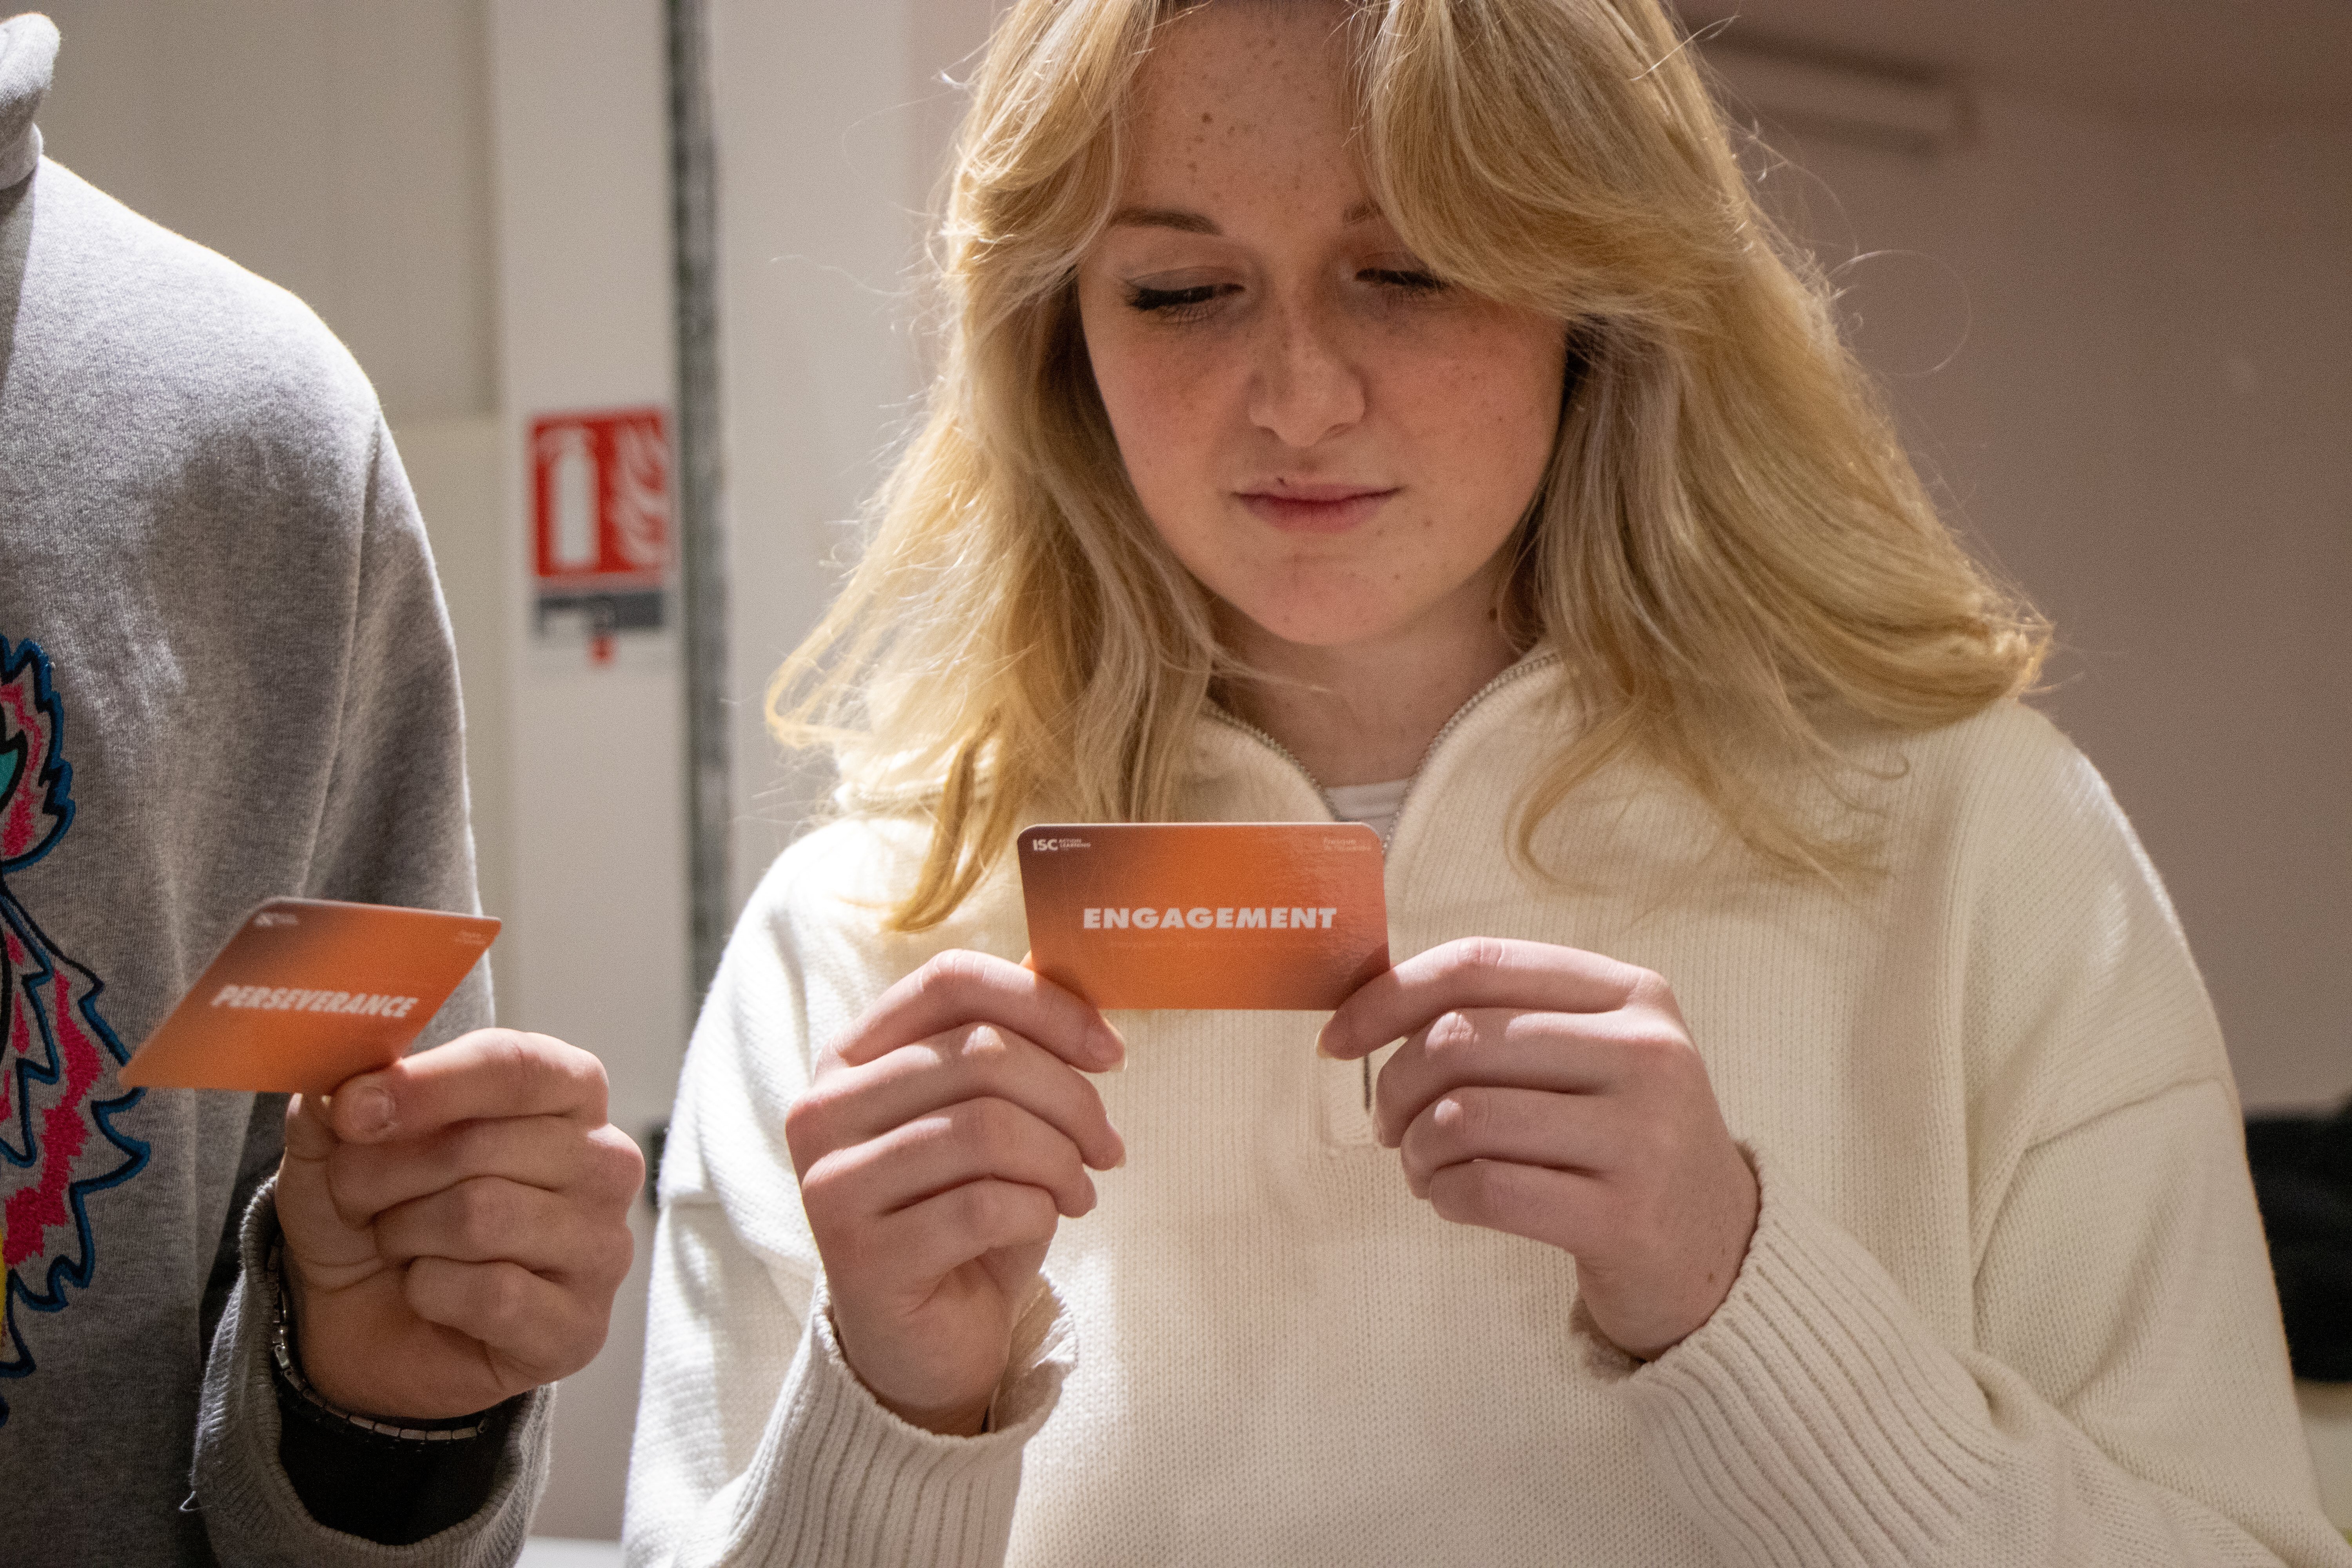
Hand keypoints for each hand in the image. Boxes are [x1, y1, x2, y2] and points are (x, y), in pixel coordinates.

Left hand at [275, 1029, 643, 1418]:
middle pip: (482, 1145)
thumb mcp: (336, 1146)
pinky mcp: (581, 1326)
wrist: (361, 1324)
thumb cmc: (374, 1214)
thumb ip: (339, 1102)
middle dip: (387, 1175)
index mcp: (567, 1091)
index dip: (427, 1085)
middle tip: (356, 1198)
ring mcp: (603, 1246)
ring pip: (482, 1217)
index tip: (350, 1109)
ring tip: (399, 1244)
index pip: (516, 1066)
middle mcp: (605, 1161)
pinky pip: (493, 1295)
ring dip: (405, 1234)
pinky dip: (430, 1294)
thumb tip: (336, 1091)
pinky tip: (429, 1294)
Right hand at [784, 951, 1125, 1435]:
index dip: (1044, 1003)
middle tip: (1108, 1144)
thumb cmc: (964, 1212)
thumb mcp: (989, 1114)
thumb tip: (1060, 961)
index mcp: (851, 1056)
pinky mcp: (858, 1255)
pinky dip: (1037, 1210)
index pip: (949, 980)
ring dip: (1061, 1160)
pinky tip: (1046, 1222)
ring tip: (1081, 1189)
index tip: (1110, 1050)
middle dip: (1071, 1096)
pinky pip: (981, 1206)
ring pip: (985, 1128)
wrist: (927, 1340)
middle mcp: (822, 1108)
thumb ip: (1008, 1039)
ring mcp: (830, 1182)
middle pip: (979, 1051)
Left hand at [1318, 938, 1756, 1359]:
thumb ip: (1504, 1016)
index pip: (1481, 964)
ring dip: (1416, 1149)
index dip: (1389, 995)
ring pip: (1464, 1117)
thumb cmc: (1624, 1139)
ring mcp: (1643, 1136)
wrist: (1719, 1249)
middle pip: (1460, 1039)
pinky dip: (1445, 1195)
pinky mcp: (1624, 1216)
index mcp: (1632, 993)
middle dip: (1395, 1086)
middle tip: (1390, 1126)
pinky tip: (1452, 1199)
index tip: (1337, 1037)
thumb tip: (1371, 1001)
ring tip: (1424, 1167)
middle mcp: (1646, 1052)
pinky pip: (1487, 1189)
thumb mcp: (1591, 1054)